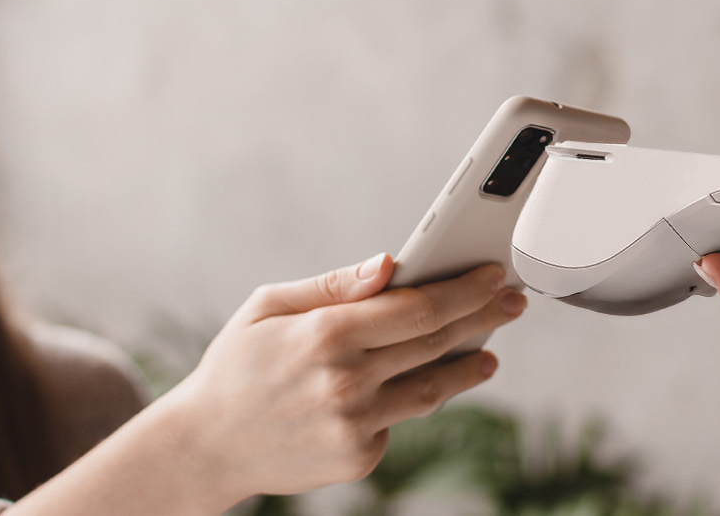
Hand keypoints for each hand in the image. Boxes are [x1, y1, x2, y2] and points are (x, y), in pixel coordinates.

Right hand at [162, 254, 525, 503]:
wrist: (206, 445)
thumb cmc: (237, 365)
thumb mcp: (268, 307)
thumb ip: (333, 286)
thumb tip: (389, 264)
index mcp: (324, 334)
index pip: (417, 308)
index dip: (464, 290)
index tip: (493, 274)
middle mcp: (345, 381)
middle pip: (435, 344)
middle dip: (482, 319)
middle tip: (512, 302)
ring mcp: (355, 424)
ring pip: (431, 390)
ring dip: (467, 367)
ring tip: (488, 351)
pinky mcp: (359, 456)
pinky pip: (399, 420)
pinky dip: (412, 400)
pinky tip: (422, 384)